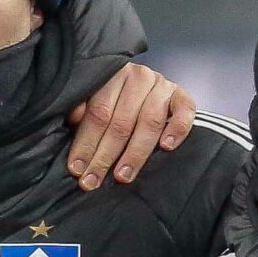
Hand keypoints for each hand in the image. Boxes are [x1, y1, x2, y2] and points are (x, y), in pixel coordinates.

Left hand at [66, 63, 195, 192]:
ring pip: (149, 122)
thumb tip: (73, 119)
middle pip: (121, 122)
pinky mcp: (181, 95)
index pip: (98, 113)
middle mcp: (138, 77)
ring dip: (135, 153)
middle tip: (94, 181)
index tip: (77, 169)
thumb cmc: (113, 100)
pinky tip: (167, 147)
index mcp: (112, 76)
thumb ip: (82, 110)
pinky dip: (177, 129)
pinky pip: (184, 112)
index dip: (86, 143)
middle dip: (105, 156)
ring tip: (123, 175)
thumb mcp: (91, 100)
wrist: (144, 86)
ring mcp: (162, 85)